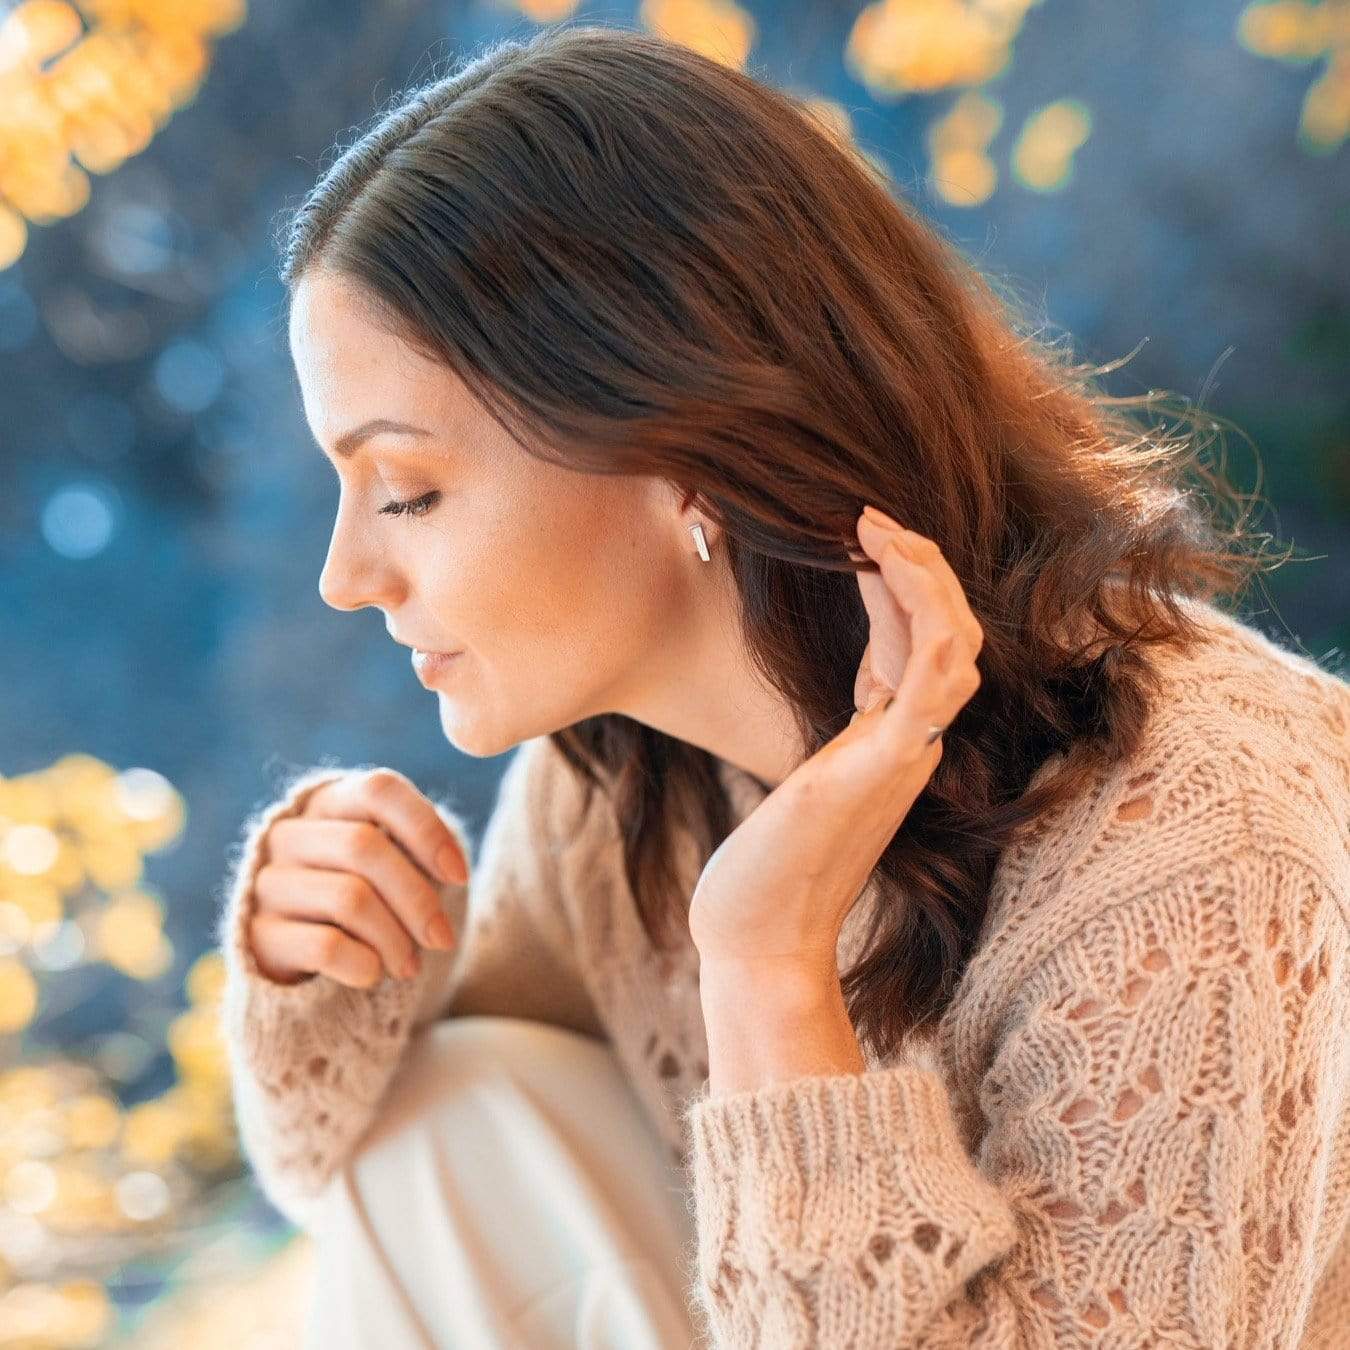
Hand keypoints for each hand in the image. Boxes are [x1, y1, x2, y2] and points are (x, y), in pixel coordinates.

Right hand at [248, 768, 469, 988]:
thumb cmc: (369, 897)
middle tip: (442, 939)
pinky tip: (374, 974)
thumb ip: (420, 852)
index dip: (426, 829)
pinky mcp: (258, 934)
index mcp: (330, 801)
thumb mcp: (395, 865)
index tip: (460, 876)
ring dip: (395, 939)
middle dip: (417, 899)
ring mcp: (269, 882)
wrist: (306, 958)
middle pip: (364, 847)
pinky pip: (325, 946)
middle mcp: (291, 833)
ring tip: (410, 965)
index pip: (380, 790)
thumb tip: (452, 867)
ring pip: (349, 898)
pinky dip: (364, 964)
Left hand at [687, 506, 983, 978]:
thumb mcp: (804, 781)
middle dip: (921, 567)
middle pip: (953, 634)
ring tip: (876, 526)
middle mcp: (912, 746)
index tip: (856, 538)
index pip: (921, 645)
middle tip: (868, 516)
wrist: (759, 939)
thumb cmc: (767, 869)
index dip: (899, 585)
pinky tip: (878, 561)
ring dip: (924, 576)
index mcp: (892, 745)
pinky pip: (929, 675)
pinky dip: (918, 611)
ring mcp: (905, 757)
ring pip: (954, 644)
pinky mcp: (881, 766)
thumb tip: (838, 697)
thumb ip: (834, 739)